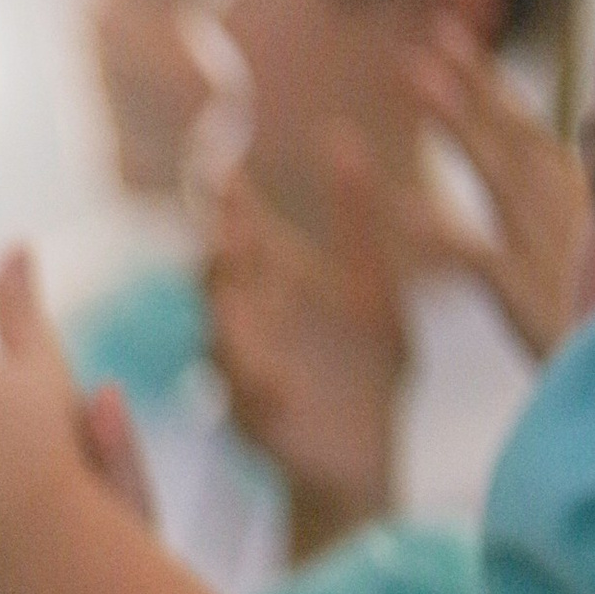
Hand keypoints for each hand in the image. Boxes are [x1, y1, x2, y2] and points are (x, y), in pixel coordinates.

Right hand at [203, 141, 405, 548]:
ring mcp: (244, 372)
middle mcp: (248, 321)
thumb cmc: (366, 369)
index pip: (242, 228)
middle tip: (228, 221)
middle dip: (222, 253)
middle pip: (222, 276)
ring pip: (224, 339)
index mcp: (275, 283)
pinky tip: (280, 385)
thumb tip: (339, 135)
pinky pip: (252, 406)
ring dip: (229, 319)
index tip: (222, 158)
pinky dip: (263, 394)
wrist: (365, 458)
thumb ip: (356, 219)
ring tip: (235, 297)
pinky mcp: (257, 423)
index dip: (228, 197)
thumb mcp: (372, 284)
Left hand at [400, 18, 594, 362]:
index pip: (529, 135)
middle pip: (517, 135)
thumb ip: (571, 197)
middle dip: (478, 81)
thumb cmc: (588, 322)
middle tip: (435, 33)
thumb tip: (574, 135)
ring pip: (500, 170)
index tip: (449, 42)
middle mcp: (564, 212)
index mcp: (576, 202)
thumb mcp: (577, 255)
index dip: (491, 89)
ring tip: (420, 76)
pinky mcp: (524, 294)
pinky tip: (400, 203)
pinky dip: (439, 228)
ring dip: (461, 120)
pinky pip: (477, 255)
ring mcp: (545, 247)